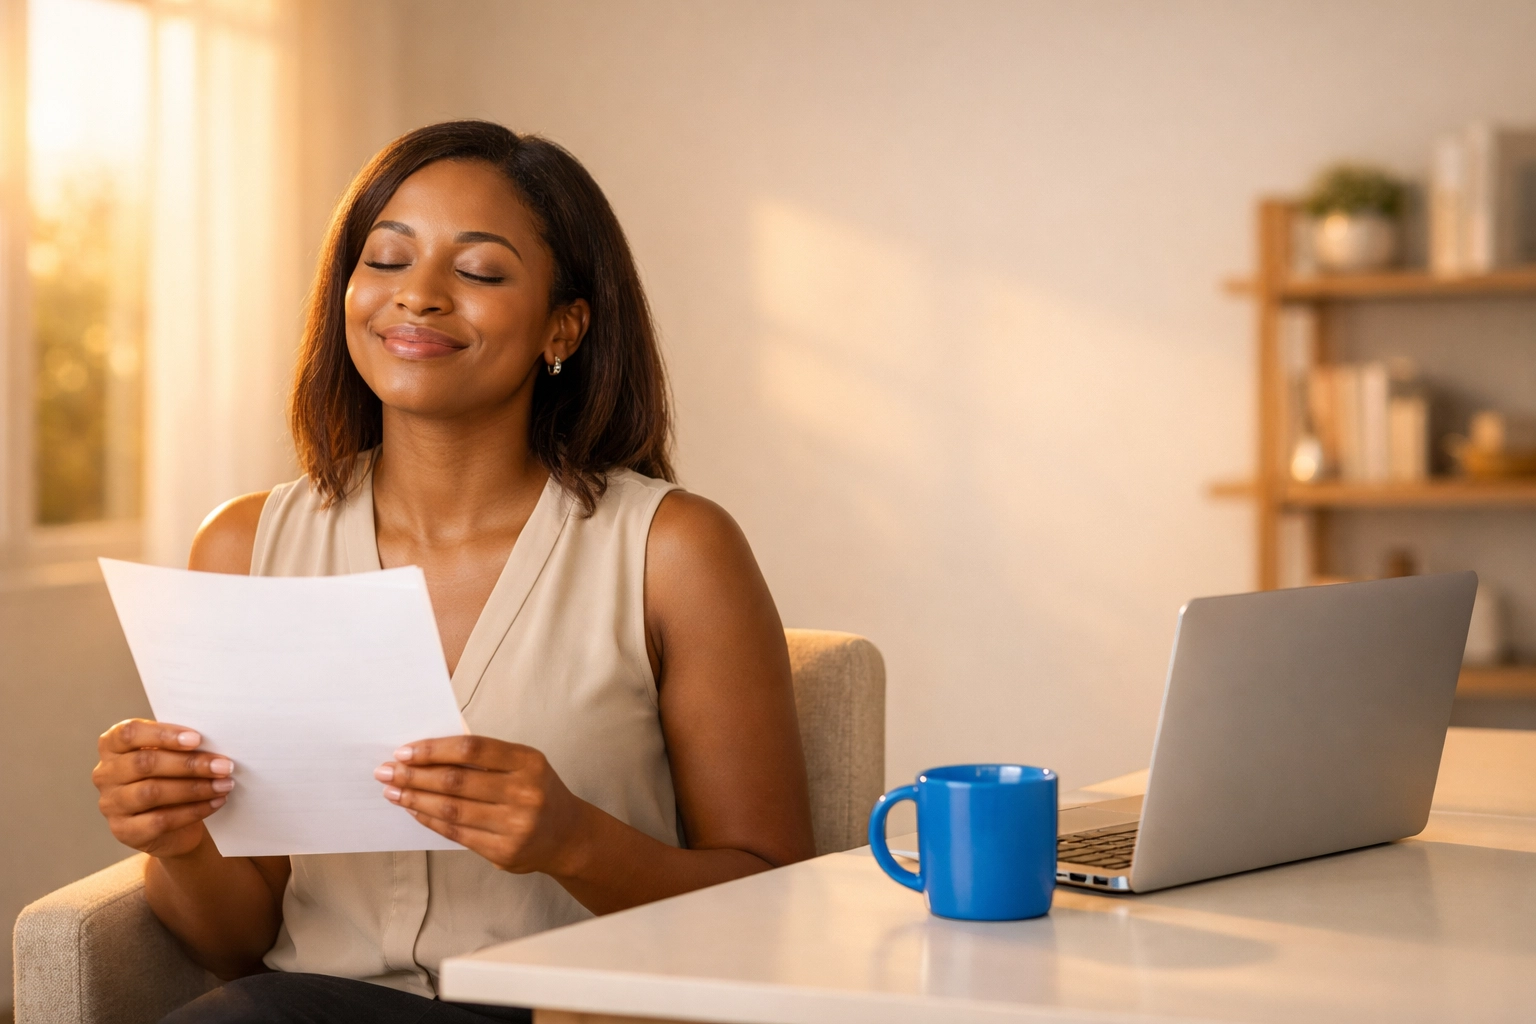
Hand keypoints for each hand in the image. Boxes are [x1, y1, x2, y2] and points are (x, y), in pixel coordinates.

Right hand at [93, 719, 235, 858]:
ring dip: (194, 788)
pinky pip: (160, 820)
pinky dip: (193, 811)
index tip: (197, 739)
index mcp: (112, 746)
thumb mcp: (172, 756)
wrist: (174, 827)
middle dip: (189, 764)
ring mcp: (111, 804)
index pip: (129, 733)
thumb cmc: (173, 778)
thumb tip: (214, 740)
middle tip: (224, 765)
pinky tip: (215, 802)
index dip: (163, 734)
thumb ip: (181, 745)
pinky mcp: (124, 831)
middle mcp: (105, 774)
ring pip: (151, 792)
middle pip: (144, 763)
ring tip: (224, 784)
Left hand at [376, 736, 588, 875]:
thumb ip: (485, 757)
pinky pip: (456, 833)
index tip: (404, 751)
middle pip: (456, 781)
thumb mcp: (523, 765)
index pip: (472, 749)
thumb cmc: (537, 791)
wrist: (568, 836)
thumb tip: (428, 751)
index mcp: (528, 762)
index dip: (434, 749)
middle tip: (386, 771)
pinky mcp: (504, 851)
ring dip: (416, 799)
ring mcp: (515, 825)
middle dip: (415, 775)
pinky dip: (430, 820)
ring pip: (452, 809)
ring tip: (393, 791)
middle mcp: (524, 792)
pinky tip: (414, 810)